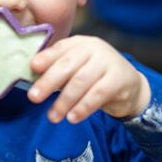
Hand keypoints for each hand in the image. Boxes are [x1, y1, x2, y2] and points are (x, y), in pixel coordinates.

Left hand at [27, 35, 150, 123]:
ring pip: (81, 81)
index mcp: (79, 43)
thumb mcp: (76, 69)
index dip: (46, 57)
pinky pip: (98, 94)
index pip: (60, 48)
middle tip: (33, 97)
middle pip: (68, 65)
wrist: (129, 84)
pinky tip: (72, 118)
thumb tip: (32, 82)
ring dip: (64, 101)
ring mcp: (108, 62)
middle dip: (48, 82)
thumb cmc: (94, 76)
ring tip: (53, 116)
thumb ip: (57, 72)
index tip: (32, 67)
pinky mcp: (119, 79)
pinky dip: (83, 107)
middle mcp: (94, 48)